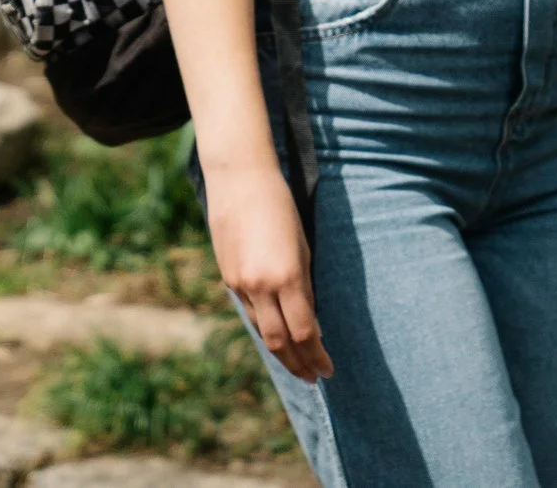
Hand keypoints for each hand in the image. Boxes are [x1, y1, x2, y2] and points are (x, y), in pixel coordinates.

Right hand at [206, 163, 332, 381]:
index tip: (328, 370)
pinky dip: (265, 328)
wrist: (238, 179)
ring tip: (297, 364)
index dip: (317, 356)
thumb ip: (305, 286)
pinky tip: (276, 334)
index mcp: (285, 276)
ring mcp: (240, 283)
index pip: (305, 331)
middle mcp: (260, 285)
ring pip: (262, 330)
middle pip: (280, 341)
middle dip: (299, 364)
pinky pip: (250, 312)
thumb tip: (312, 322)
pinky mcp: (228, 277)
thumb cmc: (280, 206)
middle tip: (314, 378)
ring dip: (281, 352)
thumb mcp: (302, 246)